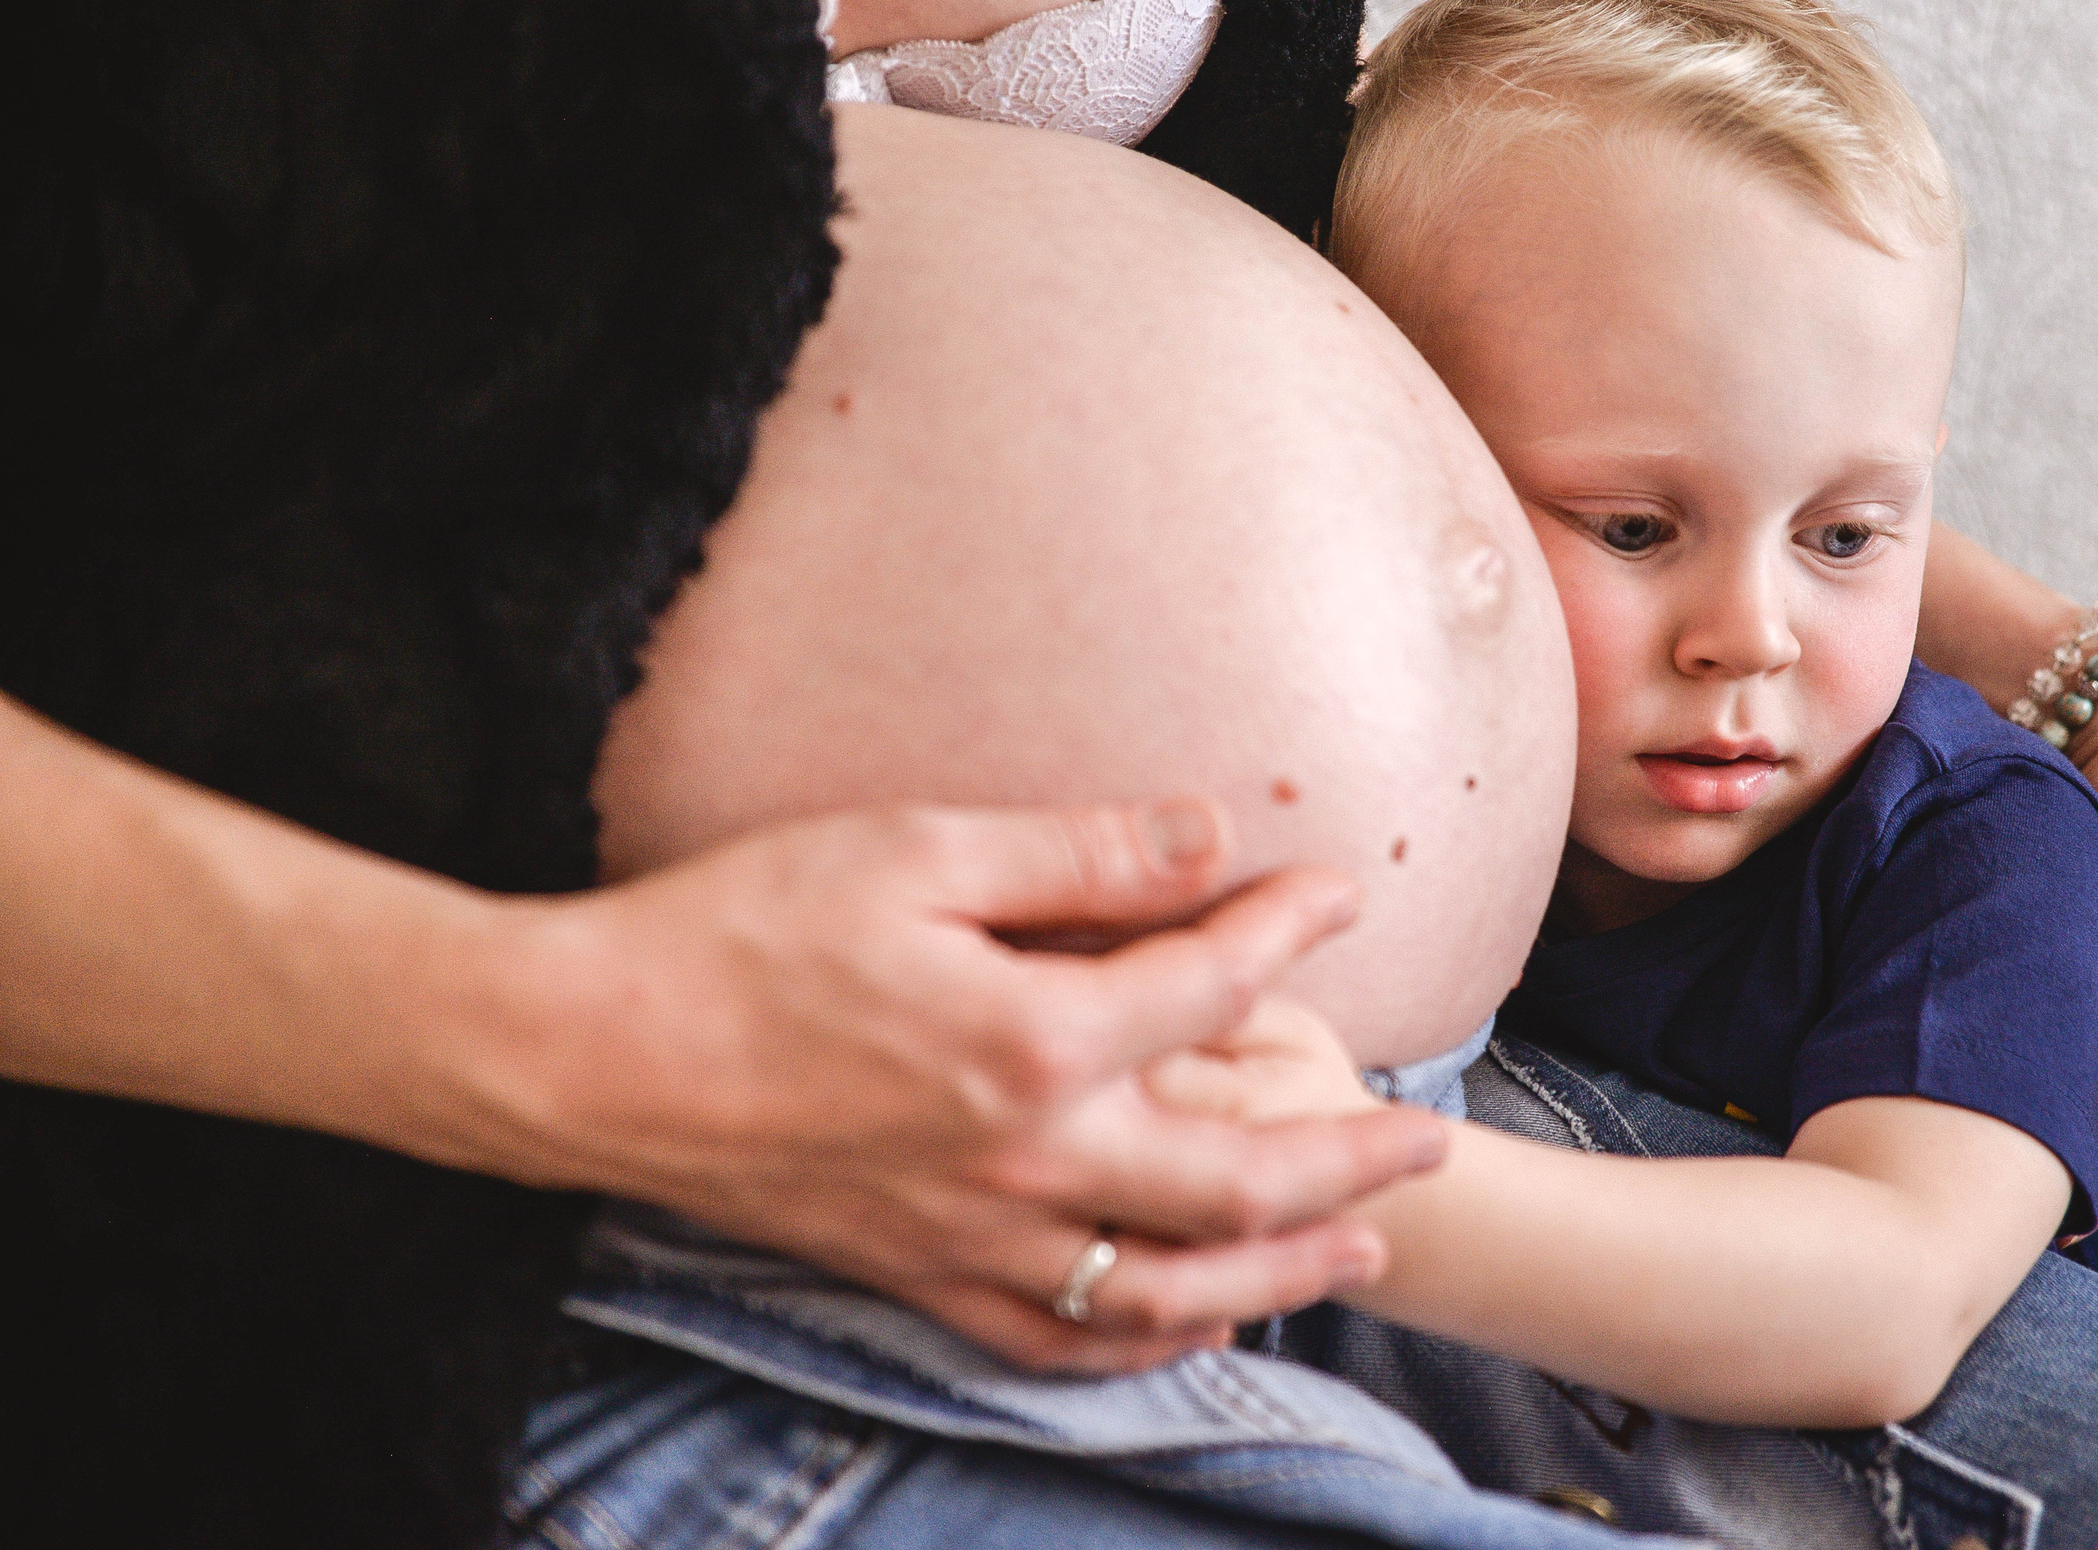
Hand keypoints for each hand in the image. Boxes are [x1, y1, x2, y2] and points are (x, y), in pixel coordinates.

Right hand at [444, 797, 1449, 1373]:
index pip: (1210, 984)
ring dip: (1277, 1275)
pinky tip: (1186, 1324)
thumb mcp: (913, 850)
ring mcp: (970, 1237)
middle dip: (1350, 1161)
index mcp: (1034, 1040)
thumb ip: (1077, 854)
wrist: (586, 1056)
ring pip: (1165, 1290)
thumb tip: (1209, 834)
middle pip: (1236, 1182)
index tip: (1335, 893)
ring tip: (1356, 1254)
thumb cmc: (738, 932)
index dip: (1287, 929)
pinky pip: (1052, 1342)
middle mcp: (1025, 1161)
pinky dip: (1138, 1341)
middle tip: (1433, 1143)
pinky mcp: (912, 1277)